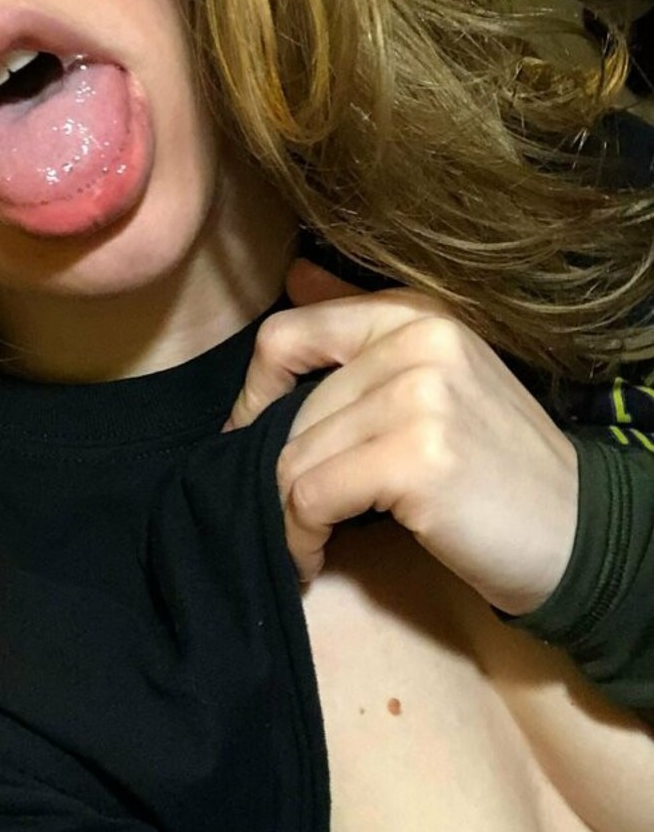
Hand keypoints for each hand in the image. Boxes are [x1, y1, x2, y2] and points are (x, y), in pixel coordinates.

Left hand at [223, 259, 578, 614]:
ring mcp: (420, 397)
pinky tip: (317, 557)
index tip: (256, 439)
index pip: (287, 334)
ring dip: (288, 513)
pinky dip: (301, 536)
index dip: (254, 394)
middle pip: (287, 411)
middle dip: (277, 471)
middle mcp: (418, 341)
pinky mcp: (417, 459)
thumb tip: (294, 274)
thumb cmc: (493, 463)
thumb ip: (360, 329)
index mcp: (416, 313)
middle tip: (297, 513)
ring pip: (291, 458)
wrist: (577, 532)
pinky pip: (309, 497)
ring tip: (309, 539)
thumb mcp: (436, 376)